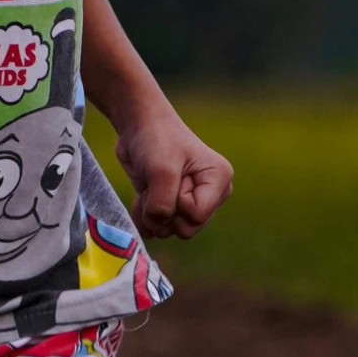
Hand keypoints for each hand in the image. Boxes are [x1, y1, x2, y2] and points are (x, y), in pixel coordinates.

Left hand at [114, 101, 232, 240]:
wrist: (138, 126)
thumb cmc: (156, 140)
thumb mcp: (161, 171)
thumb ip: (162, 205)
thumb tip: (157, 229)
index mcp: (219, 180)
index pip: (196, 216)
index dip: (177, 202)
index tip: (172, 177)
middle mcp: (211, 194)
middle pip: (186, 228)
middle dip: (164, 210)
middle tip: (156, 183)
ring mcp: (192, 201)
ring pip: (171, 230)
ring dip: (151, 211)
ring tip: (150, 185)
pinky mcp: (173, 205)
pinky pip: (158, 228)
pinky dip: (144, 216)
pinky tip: (142, 196)